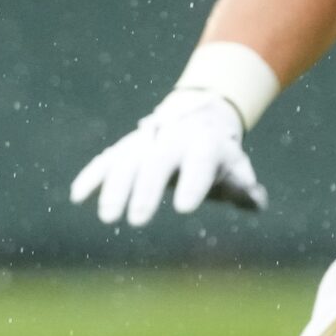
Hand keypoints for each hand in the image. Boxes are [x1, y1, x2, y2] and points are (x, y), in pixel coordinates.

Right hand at [69, 87, 264, 226]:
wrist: (199, 115)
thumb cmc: (220, 155)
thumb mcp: (236, 167)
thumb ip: (244, 187)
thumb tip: (256, 202)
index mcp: (205, 145)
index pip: (199, 164)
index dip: (193, 184)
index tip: (184, 208)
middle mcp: (172, 140)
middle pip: (157, 163)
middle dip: (146, 191)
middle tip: (138, 220)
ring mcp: (146, 142)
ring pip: (128, 162)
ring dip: (115, 189)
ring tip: (108, 217)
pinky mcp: (126, 148)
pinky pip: (107, 160)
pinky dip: (93, 176)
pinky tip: (78, 196)